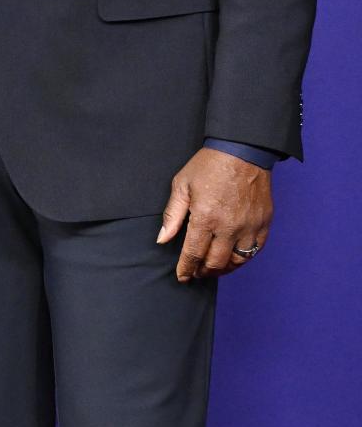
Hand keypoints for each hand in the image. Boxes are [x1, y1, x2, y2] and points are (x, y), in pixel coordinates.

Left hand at [157, 147, 272, 281]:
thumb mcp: (182, 184)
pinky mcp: (263, 223)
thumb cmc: (210, 165)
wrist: (243, 150)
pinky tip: (233, 257)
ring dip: (223, 268)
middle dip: (203, 271)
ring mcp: (249, 226)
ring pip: (237, 261)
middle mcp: (229, 226)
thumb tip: (163, 240)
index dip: (186, 269)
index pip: (193, 254)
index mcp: (206, 217)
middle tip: (196, 272)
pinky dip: (243, 258)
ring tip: (213, 267)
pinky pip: (255, 250)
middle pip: (215, 263)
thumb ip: (172, 215)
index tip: (182, 276)